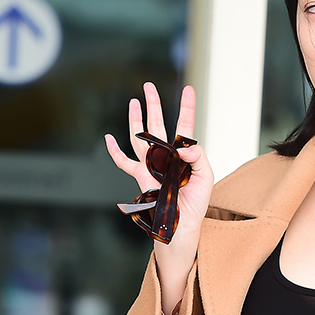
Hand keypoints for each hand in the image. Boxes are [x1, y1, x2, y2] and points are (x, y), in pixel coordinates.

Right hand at [105, 83, 213, 308]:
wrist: (181, 229)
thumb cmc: (195, 206)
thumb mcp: (205, 179)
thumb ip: (198, 158)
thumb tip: (183, 145)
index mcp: (184, 157)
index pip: (185, 127)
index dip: (187, 108)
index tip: (189, 89)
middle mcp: (166, 159)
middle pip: (158, 126)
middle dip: (155, 105)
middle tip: (148, 85)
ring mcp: (152, 168)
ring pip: (140, 138)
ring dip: (137, 120)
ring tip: (135, 101)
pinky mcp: (141, 180)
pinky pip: (125, 163)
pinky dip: (115, 152)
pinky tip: (109, 138)